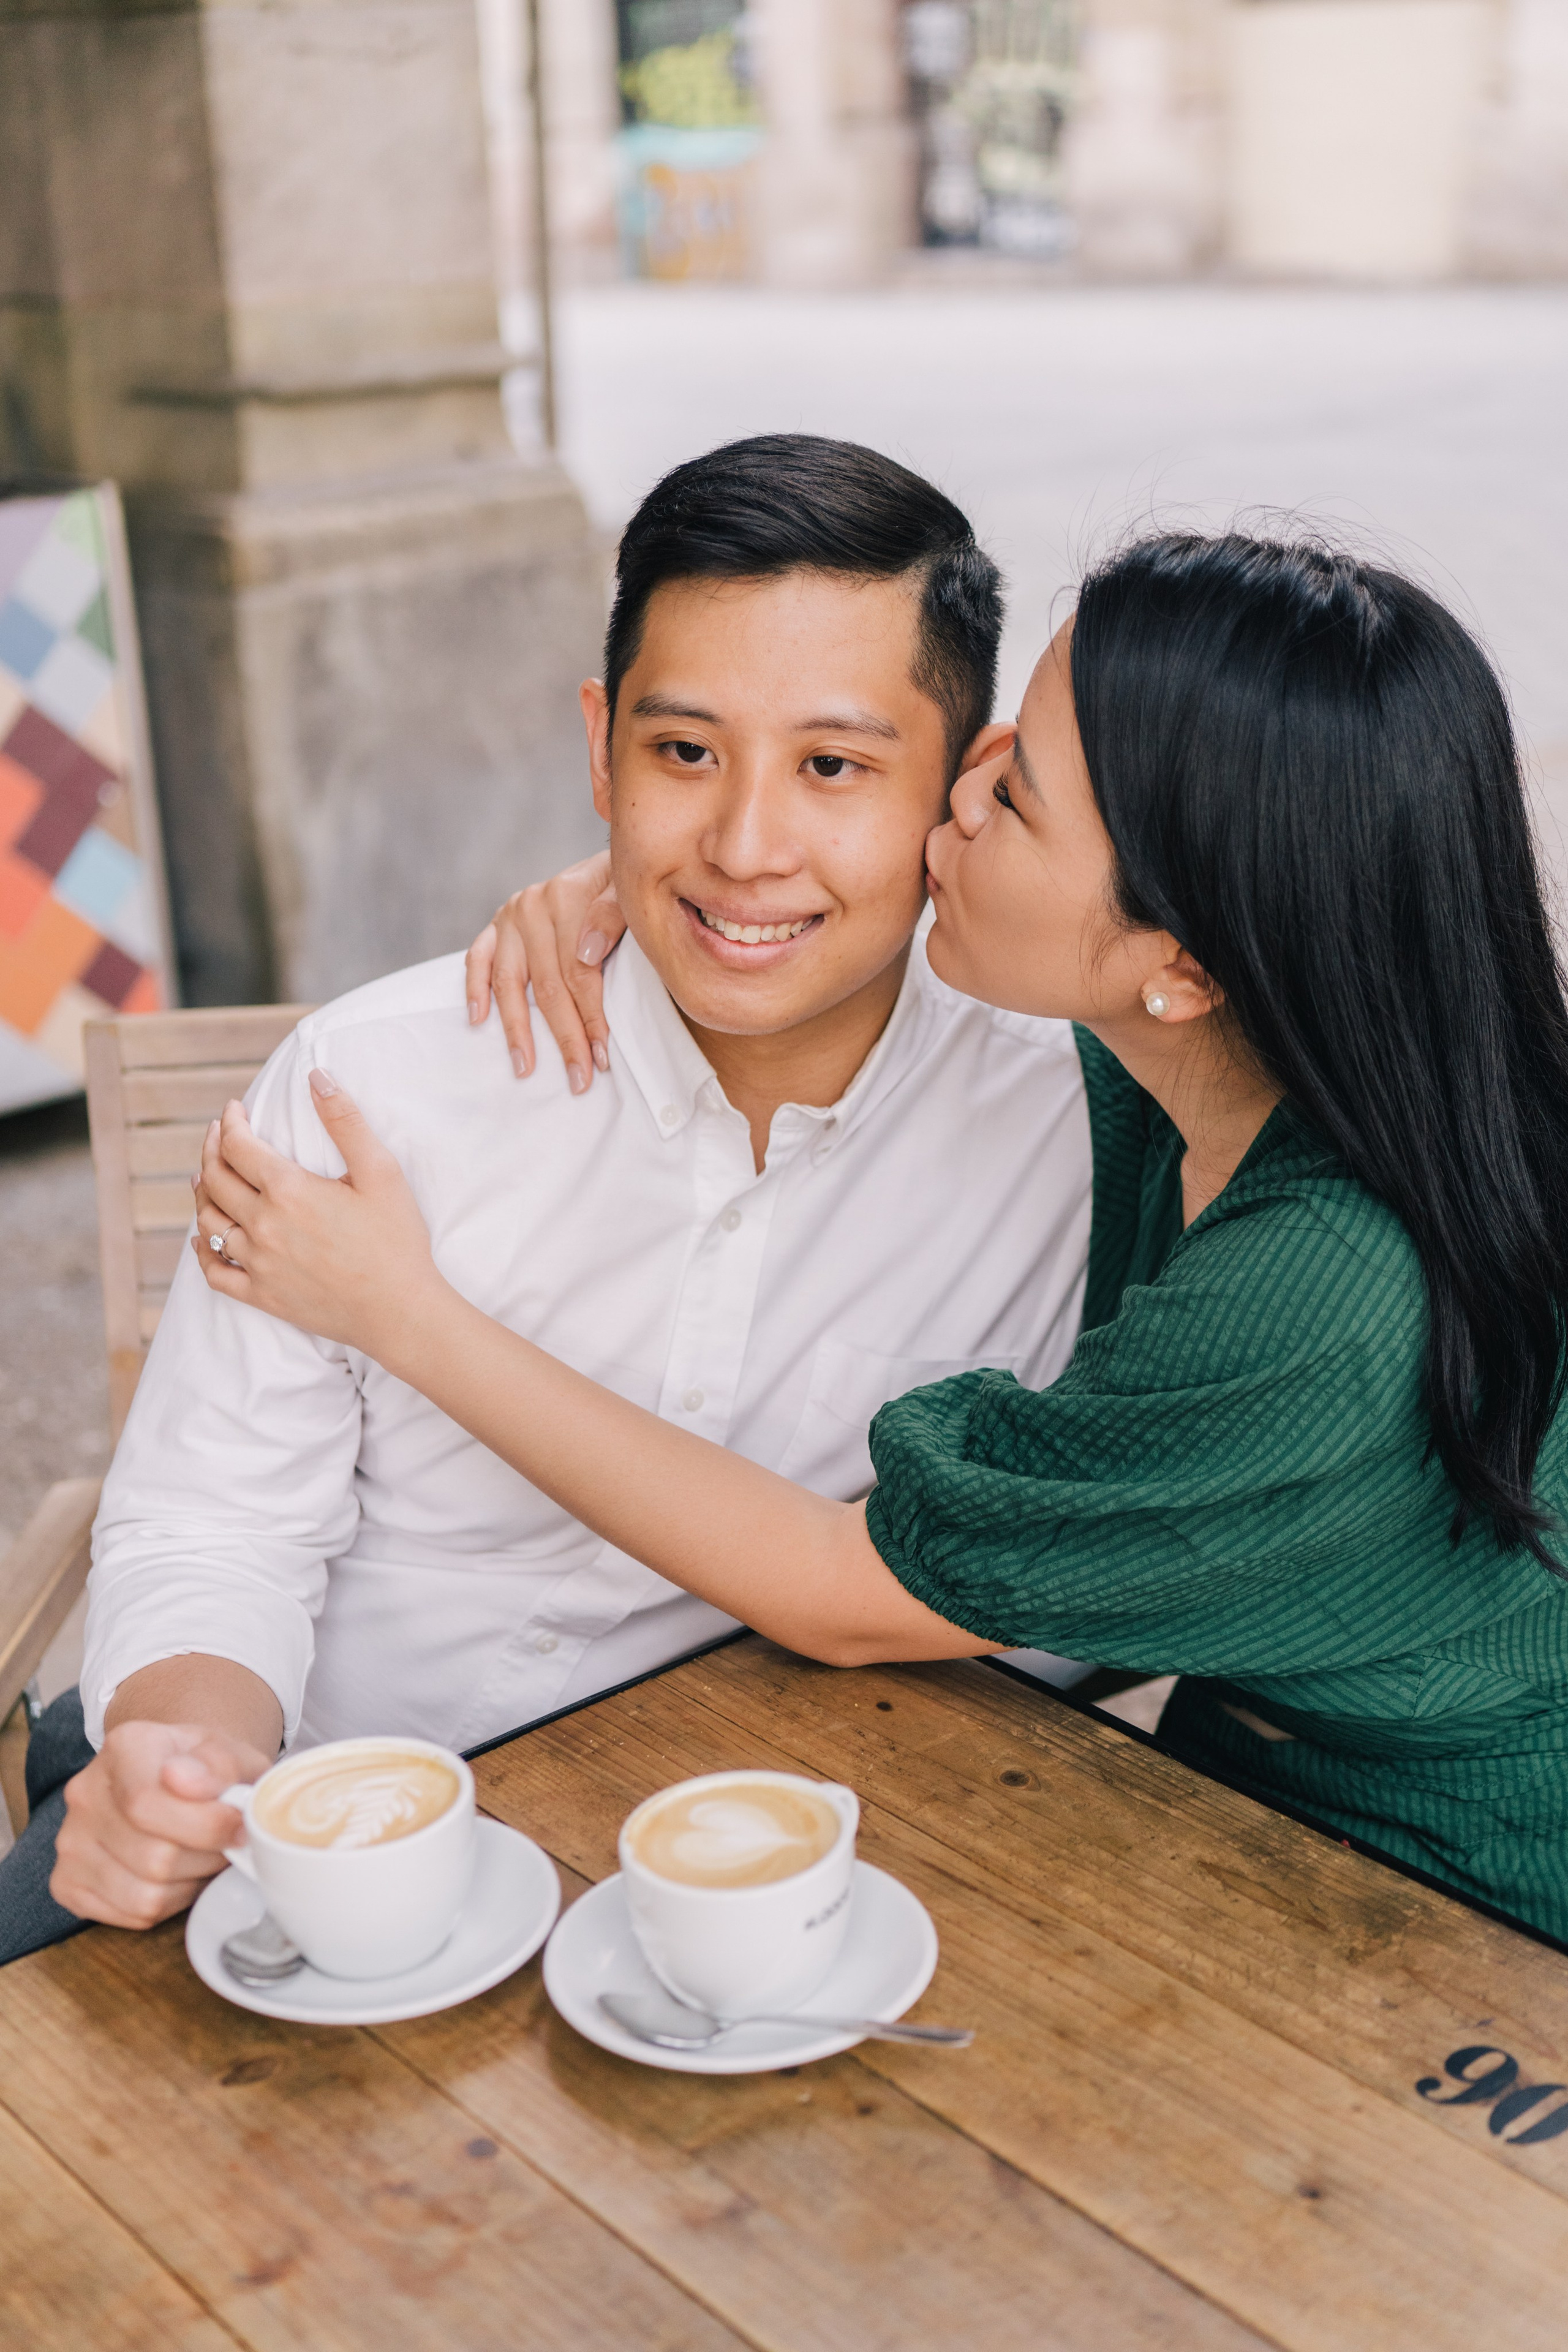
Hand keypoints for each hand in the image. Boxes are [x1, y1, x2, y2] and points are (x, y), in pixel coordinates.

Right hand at [51, 1722, 271, 1930]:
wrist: (179, 1782)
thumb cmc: (207, 1771)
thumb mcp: (230, 1754)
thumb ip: (219, 1764)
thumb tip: (183, 1781)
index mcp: (124, 1747)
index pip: (146, 1802)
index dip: (206, 1825)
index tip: (238, 1825)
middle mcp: (85, 1792)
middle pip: (154, 1857)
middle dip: (206, 1858)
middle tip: (226, 1844)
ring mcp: (70, 1840)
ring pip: (145, 1894)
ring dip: (189, 1884)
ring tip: (200, 1857)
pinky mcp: (68, 1882)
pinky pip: (130, 1914)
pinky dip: (166, 1905)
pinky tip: (175, 1876)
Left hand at [192, 1074, 443, 1364]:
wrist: (400, 1312)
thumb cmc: (397, 1241)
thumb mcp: (381, 1172)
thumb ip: (346, 1121)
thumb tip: (317, 1076)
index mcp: (288, 1191)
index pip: (238, 1146)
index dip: (230, 1121)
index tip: (234, 1109)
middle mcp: (263, 1225)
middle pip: (215, 1178)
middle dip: (212, 1148)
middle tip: (218, 1134)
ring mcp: (258, 1264)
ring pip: (208, 1221)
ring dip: (203, 1193)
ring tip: (208, 1176)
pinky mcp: (261, 1295)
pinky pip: (214, 1272)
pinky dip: (202, 1250)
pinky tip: (203, 1238)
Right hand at [464, 850, 622, 1091]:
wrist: (615, 861)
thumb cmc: (627, 889)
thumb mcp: (631, 893)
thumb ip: (614, 915)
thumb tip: (586, 954)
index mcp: (570, 894)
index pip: (579, 973)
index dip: (591, 1019)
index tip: (601, 1058)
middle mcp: (534, 904)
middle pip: (548, 985)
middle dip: (565, 1037)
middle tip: (577, 1078)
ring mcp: (510, 915)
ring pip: (510, 981)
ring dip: (517, 1029)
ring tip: (525, 1067)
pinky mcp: (495, 924)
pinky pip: (478, 958)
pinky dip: (474, 988)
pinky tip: (478, 1020)